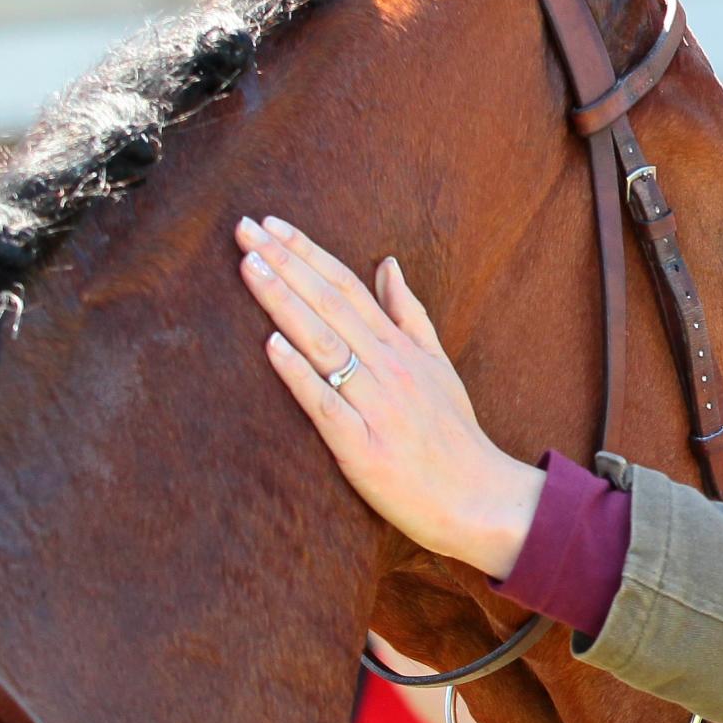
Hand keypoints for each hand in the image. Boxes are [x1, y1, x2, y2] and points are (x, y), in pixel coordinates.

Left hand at [235, 216, 545, 578]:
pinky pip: (326, 405)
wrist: (477, 498)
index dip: (308, 253)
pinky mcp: (363, 448)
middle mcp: (389, 367)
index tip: (270, 224)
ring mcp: (376, 406)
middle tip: (244, 230)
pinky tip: (272, 345)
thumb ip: (410, 314)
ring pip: (324, 344)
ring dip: (284, 303)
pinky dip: (300, 374)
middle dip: (285, 264)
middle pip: (330, 304)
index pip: (347, 287)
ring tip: (251, 267)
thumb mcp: (438, 364)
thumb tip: (388, 264)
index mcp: (401, 347)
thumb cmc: (452, 435)